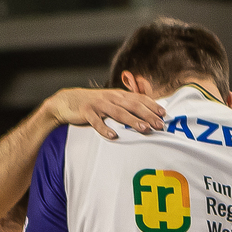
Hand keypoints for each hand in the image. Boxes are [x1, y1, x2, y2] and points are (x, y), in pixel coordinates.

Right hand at [43, 88, 165, 139]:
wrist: (67, 101)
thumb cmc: (94, 104)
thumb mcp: (112, 101)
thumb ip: (127, 105)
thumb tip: (146, 113)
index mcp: (119, 95)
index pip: (139, 98)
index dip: (152, 105)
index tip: (164, 113)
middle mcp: (111, 97)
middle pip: (133, 105)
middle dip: (148, 115)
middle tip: (160, 125)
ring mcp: (98, 104)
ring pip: (118, 113)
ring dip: (132, 121)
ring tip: (144, 128)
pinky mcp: (86, 112)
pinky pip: (96, 122)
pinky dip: (104, 129)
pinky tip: (113, 136)